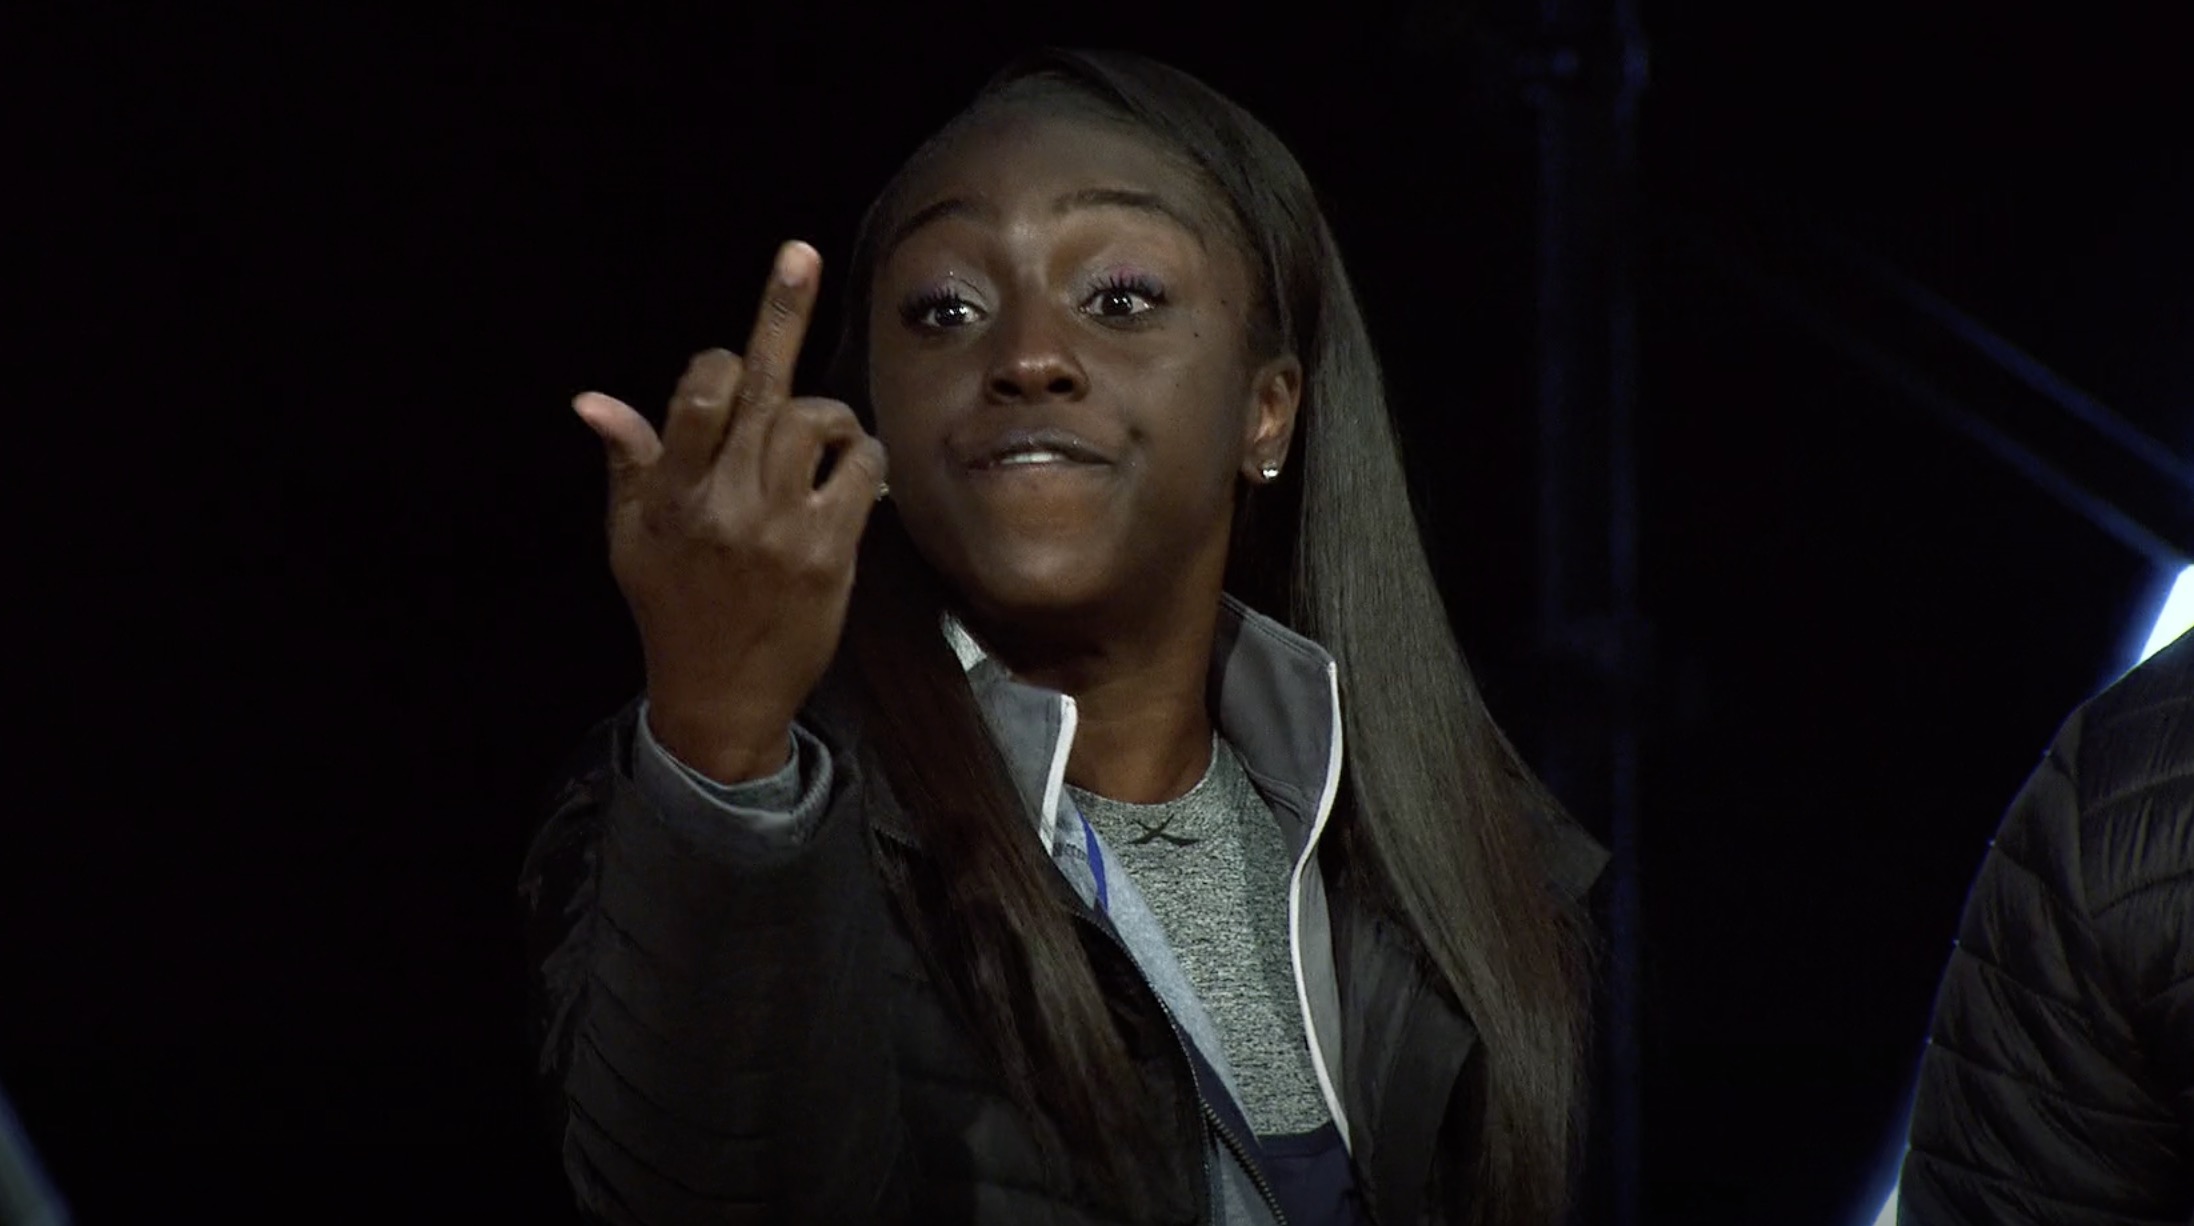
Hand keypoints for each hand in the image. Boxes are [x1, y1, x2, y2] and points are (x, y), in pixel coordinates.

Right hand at [572, 242, 887, 782]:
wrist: (720, 697)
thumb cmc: (674, 610)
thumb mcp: (632, 541)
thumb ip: (629, 464)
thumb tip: (592, 400)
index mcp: (670, 492)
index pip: (697, 390)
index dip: (720, 360)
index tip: (732, 353)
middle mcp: (722, 501)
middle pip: (758, 385)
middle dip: (780, 308)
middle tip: (796, 251)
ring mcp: (778, 525)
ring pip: (816, 418)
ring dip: (830, 415)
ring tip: (826, 441)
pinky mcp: (828, 553)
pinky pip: (862, 471)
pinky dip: (865, 461)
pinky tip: (855, 479)